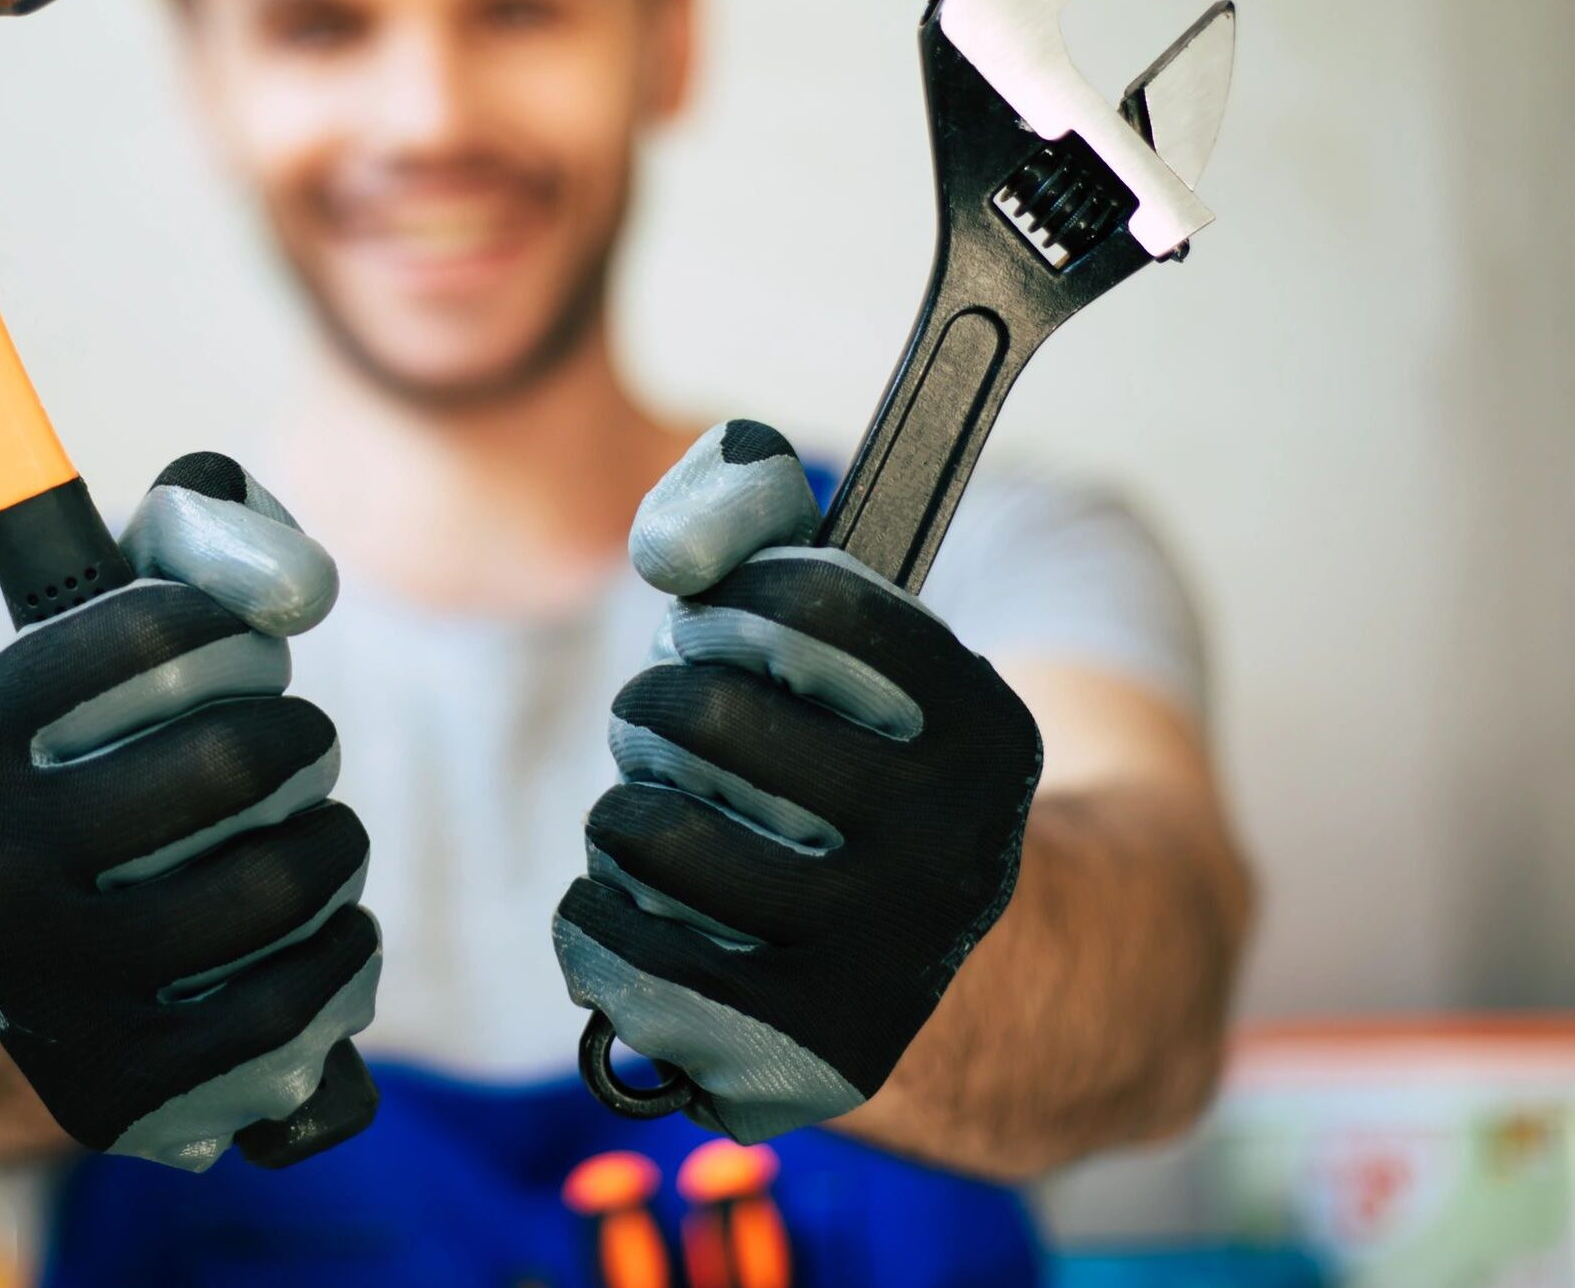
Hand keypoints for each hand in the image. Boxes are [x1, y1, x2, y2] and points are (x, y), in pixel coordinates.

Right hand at [0, 455, 378, 1169]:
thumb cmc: (20, 804)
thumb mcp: (31, 691)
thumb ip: (146, 577)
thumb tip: (289, 565)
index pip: (141, 629)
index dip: (229, 624)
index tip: (247, 645)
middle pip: (226, 765)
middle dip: (297, 738)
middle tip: (299, 742)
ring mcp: (46, 994)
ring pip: (269, 889)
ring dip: (331, 847)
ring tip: (322, 836)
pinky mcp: (111, 1089)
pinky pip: (281, 1010)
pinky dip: (341, 957)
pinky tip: (338, 928)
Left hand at [553, 422, 1041, 1142]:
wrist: (980, 995)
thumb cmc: (857, 777)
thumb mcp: (851, 641)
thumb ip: (755, 521)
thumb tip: (669, 545)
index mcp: (982, 729)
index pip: (799, 599)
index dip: (727, 610)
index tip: (729, 640)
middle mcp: (951, 848)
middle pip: (702, 713)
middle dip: (656, 710)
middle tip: (678, 740)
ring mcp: (879, 963)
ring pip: (642, 829)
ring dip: (621, 814)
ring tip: (658, 826)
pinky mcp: (794, 1054)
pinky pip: (612, 941)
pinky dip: (592, 911)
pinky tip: (634, 908)